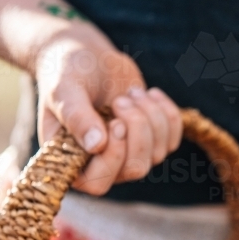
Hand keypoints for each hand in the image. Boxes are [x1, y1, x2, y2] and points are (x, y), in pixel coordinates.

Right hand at [33, 23, 182, 194]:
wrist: (87, 56)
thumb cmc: (66, 72)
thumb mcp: (65, 90)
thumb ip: (76, 116)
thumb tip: (97, 145)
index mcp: (71, 159)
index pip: (99, 183)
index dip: (114, 157)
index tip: (115, 122)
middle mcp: (101, 164)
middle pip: (135, 169)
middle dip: (137, 130)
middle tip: (121, 100)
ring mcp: (128, 154)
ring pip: (157, 154)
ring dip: (150, 118)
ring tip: (131, 92)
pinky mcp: (151, 140)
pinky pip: (172, 140)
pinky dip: (167, 114)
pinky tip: (150, 93)